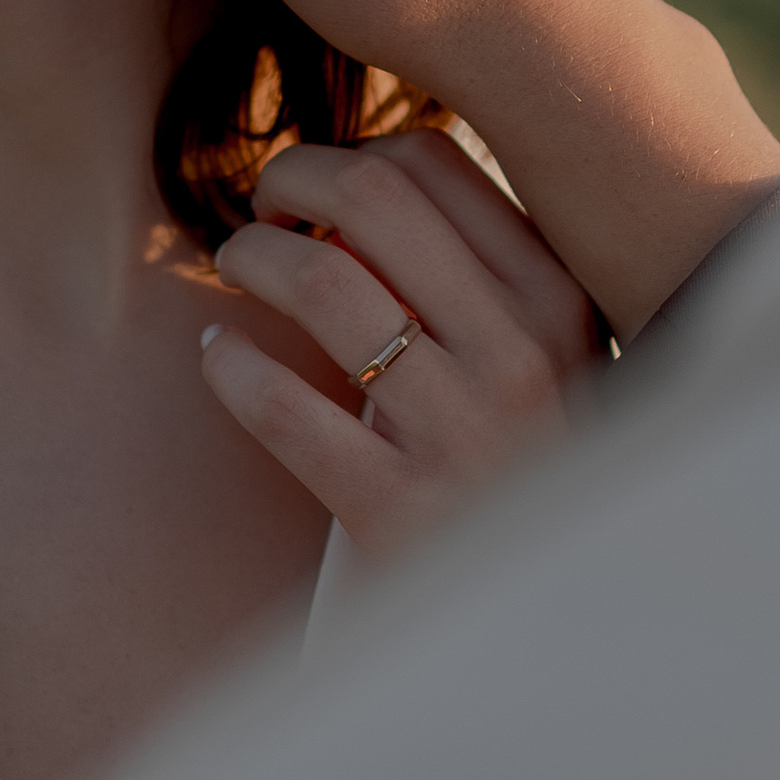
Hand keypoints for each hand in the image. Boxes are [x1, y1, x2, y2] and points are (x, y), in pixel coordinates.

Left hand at [201, 130, 605, 557]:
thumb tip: (353, 182)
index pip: (435, 161)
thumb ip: (476, 273)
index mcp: (559, 300)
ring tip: (235, 270)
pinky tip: (220, 358)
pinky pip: (281, 404)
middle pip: (373, 196)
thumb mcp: (540, 360)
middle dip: (289, 179)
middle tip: (260, 211)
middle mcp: (522, 353)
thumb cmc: (519, 471)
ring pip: (321, 281)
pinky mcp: (399, 511)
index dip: (348, 155)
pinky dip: (229, 364)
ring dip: (250, 256)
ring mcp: (463, 433)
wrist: (544, 624)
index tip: (314, 192)